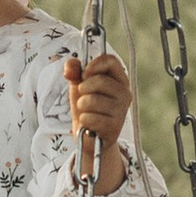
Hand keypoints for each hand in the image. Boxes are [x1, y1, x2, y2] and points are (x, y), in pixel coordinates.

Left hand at [65, 47, 132, 192]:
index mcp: (119, 79)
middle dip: (83, 89)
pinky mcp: (115, 127)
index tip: (84, 75)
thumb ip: (73, 71)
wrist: (89, 136)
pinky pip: (90, 117)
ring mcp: (122, 111)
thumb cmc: (86, 107)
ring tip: (87, 112)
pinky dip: (84, 121)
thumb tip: (70, 69)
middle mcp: (125, 93)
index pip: (110, 60)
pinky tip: (90, 124)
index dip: (93, 65)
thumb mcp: (78, 85)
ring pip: (91, 100)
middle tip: (84, 98)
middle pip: (99, 80)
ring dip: (81, 107)